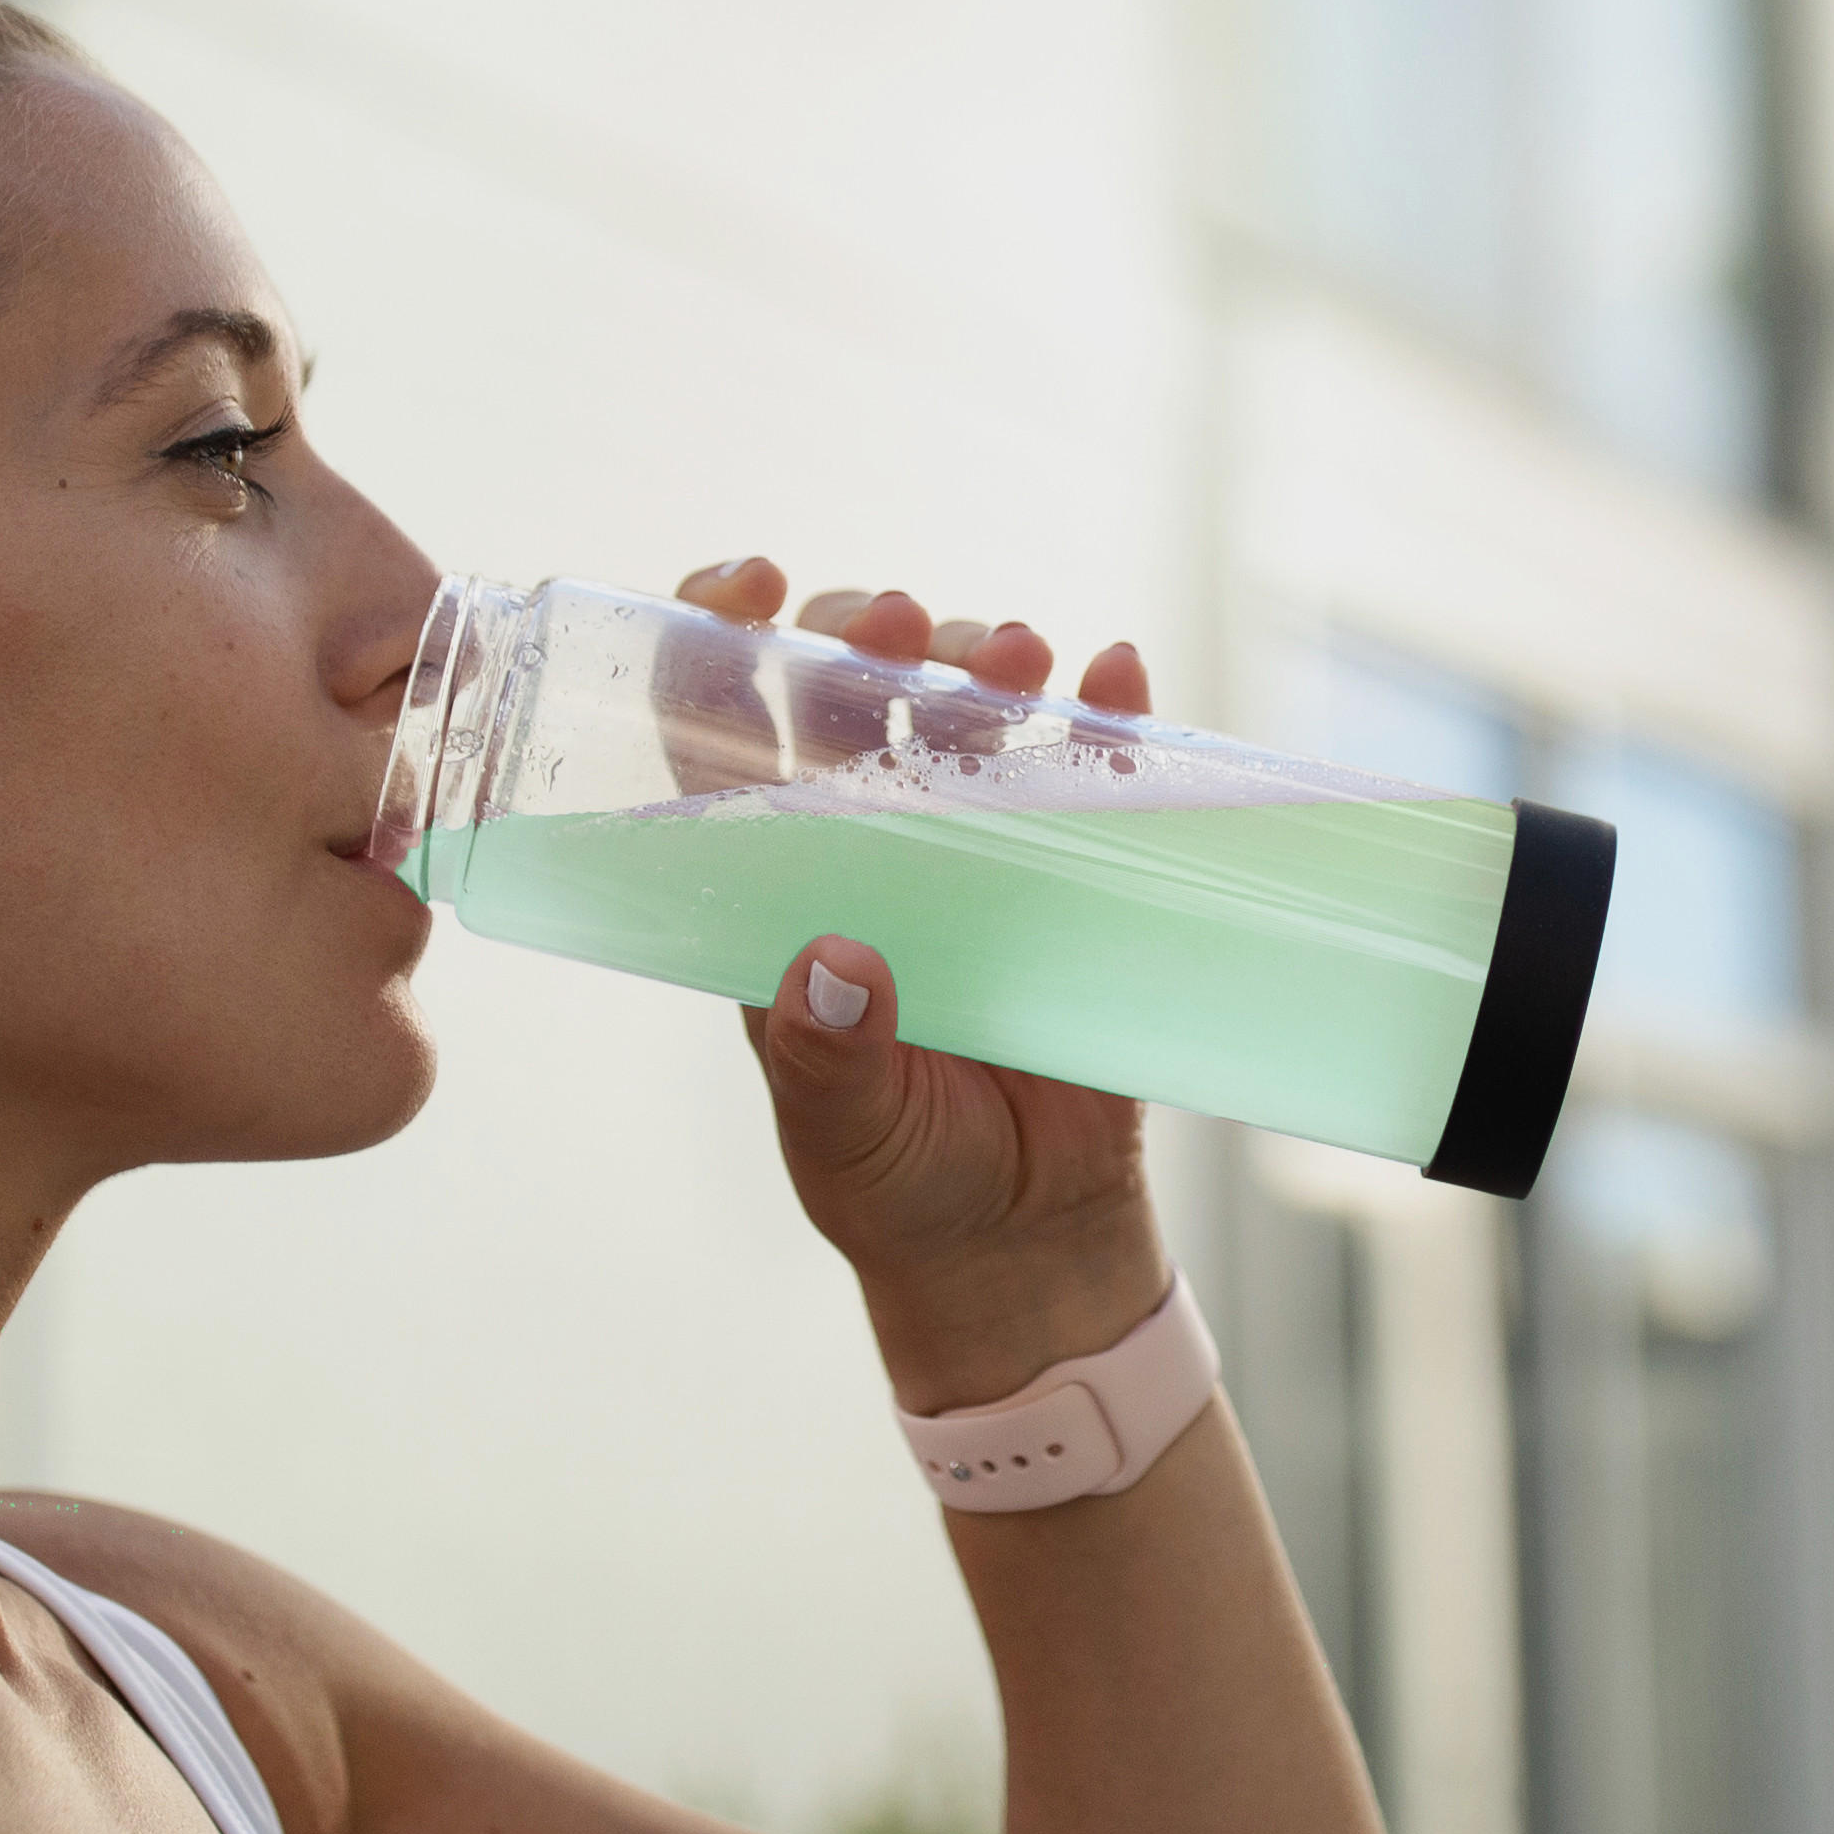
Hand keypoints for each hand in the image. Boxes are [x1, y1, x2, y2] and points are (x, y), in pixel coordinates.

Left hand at [670, 560, 1175, 1415]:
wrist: (1022, 1245)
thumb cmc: (898, 1184)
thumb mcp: (842, 1131)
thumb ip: (828, 1056)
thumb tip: (830, 962)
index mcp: (775, 881)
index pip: (716, 731)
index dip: (714, 639)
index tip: (745, 588)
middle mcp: (866, 838)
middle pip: (849, 688)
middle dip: (871, 631)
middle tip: (904, 627)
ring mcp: (974, 844)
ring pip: (966, 707)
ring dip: (986, 659)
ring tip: (1019, 657)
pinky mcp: (1076, 869)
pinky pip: (1090, 767)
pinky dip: (1109, 711)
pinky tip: (1120, 675)